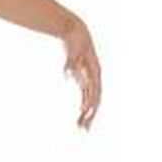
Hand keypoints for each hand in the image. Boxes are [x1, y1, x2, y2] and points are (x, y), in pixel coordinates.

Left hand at [60, 13, 100, 130]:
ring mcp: (90, 78)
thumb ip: (71, 64)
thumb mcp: (73, 52)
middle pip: (94, 101)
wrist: (76, 31)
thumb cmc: (76, 41)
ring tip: (80, 127)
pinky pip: (85, 95)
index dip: (90, 106)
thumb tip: (67, 74)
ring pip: (90, 100)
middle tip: (82, 130)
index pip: (95, 94)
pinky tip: (80, 114)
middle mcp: (95, 78)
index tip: (84, 117)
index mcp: (95, 73)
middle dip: (89, 116)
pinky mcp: (84, 77)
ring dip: (86, 114)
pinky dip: (83, 105)